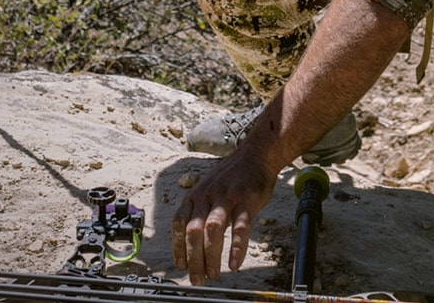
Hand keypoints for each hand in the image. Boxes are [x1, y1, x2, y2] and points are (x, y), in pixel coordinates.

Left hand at [172, 151, 276, 284]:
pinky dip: (236, 247)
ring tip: (214, 274)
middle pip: (194, 231)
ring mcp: (227, 197)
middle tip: (197, 278)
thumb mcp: (209, 190)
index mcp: (195, 195)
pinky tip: (235, 263)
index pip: (179, 223)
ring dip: (211, 255)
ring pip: (213, 230)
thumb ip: (200, 211)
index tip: (180, 265)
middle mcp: (207, 196)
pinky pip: (240, 227)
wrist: (257, 155)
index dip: (177, 247)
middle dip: (193, 258)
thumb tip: (193, 240)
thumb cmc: (233, 177)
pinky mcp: (247, 201)